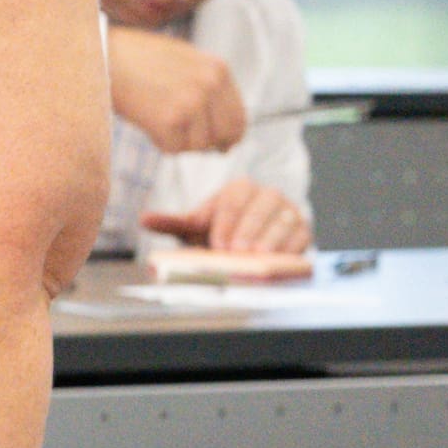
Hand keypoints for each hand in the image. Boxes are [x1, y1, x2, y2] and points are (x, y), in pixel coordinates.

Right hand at [104, 28, 245, 158]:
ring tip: (156, 118)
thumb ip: (207, 90)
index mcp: (218, 69)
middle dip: (205, 142)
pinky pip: (174, 149)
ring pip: (198, 145)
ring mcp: (192, 102)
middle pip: (225, 135)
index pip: (239, 117)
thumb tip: (225, 137)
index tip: (217, 144)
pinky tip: (146, 121)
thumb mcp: (184, 62)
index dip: (227, 135)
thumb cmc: (136, 59)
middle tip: (184, 138)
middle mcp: (211, 84)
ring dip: (178, 141)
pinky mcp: (171, 119)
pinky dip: (159, 142)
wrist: (103, 54)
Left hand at [145, 177, 310, 262]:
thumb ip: (173, 222)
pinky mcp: (303, 229)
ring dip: (270, 238)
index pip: (232, 200)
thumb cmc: (221, 234)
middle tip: (236, 250)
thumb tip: (144, 219)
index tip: (218, 243)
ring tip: (257, 255)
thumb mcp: (196, 227)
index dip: (225, 222)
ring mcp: (288, 210)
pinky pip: (301, 235)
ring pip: (283, 219)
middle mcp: (266, 195)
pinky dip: (290, 247)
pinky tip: (278, 259)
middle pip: (260, 207)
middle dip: (247, 229)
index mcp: (239, 189)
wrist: (250, 246)